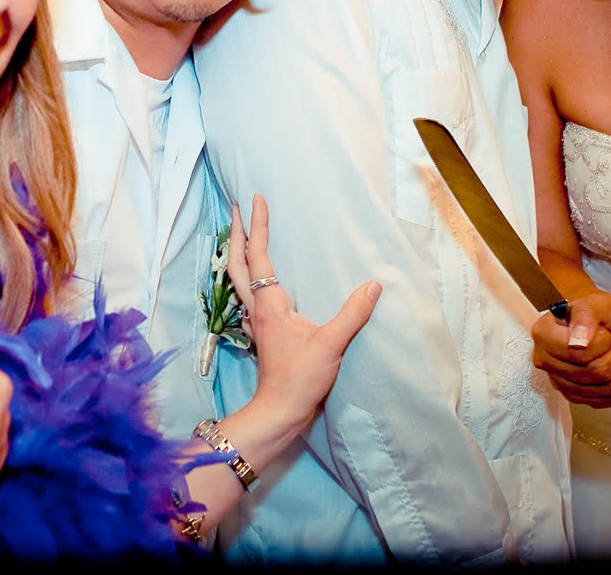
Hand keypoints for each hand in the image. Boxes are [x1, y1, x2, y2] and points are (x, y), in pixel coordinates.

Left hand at [229, 195, 381, 430]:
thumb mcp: (331, 344)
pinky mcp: (262, 334)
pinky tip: (256, 281)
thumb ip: (353, 313)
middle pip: (237, 262)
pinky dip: (248, 277)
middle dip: (236, 233)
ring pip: (238, 279)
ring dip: (238, 253)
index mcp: (270, 303)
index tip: (255, 199)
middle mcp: (257, 307)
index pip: (259, 254)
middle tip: (236, 208)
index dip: (258, 225)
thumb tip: (374, 285)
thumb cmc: (300, 378)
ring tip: (242, 235)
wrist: (279, 412)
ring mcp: (256, 321)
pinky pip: (249, 296)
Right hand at [531, 291, 610, 407]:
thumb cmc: (598, 312)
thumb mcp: (595, 304)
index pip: (578, 353)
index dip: (601, 342)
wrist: (607, 325)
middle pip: (596, 371)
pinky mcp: (577, 397)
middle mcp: (546, 361)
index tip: (602, 331)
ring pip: (608, 385)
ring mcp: (560, 382)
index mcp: (544, 334)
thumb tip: (577, 341)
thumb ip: (585, 316)